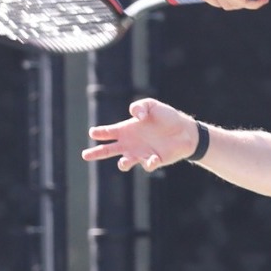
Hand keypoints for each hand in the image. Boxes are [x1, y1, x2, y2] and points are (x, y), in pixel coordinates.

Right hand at [82, 97, 200, 169]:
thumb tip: (134, 116)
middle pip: (108, 150)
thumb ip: (140, 106)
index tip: (93, 132)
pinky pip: (147, 165)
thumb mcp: (152, 105)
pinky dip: (148, 163)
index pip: (108, 132)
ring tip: (123, 163)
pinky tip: (153, 157)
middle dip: (96, 153)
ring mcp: (140, 153)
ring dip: (124, 163)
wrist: (185, 131)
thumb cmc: (167, 116)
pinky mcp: (153, 161)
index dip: (99, 132)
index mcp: (126, 130)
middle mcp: (130, 143)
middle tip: (85, 155)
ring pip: (125, 162)